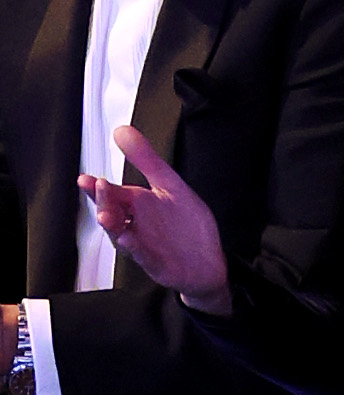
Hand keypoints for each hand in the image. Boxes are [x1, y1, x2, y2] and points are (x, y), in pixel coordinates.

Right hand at [80, 127, 230, 306]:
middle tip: (98, 188)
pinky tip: (128, 238)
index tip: (85, 179)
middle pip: (111, 212)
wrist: (207, 261)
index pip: (112, 193)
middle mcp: (136, 224)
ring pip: (120, 234)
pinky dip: (135, 247)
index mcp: (138, 204)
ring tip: (107, 215)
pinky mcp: (155, 262)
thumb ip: (146, 159)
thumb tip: (123, 131)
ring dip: (112, 225)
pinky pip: (142, 255)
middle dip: (103, 202)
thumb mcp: (170, 184)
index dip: (97, 187)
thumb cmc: (187, 226)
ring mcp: (143, 244)